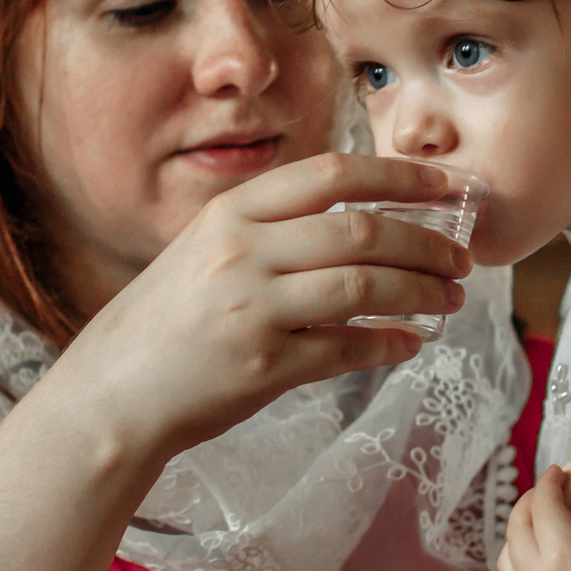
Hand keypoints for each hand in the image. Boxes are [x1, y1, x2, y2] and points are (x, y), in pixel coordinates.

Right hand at [51, 153, 469, 459]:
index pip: (333, 175)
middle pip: (363, 229)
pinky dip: (389, 344)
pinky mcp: (265, 366)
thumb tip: (355, 221)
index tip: (445, 184)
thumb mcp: (203, 252)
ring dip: (421, 291)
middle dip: (426, 241)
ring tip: (449, 298)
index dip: (400, 175)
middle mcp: (242, 252)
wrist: (110, 396)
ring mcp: (254, 308)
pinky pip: (348, 348)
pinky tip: (409, 344)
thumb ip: (268, 231)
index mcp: (231, 213)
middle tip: (460, 257)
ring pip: (365, 285)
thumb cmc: (162, 325)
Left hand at [498, 468, 570, 570]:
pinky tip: (542, 560)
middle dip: (529, 504)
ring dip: (518, 536)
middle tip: (548, 494)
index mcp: (564, 556)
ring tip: (541, 527)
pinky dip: (521, 566)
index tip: (558, 473)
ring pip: (507, 559)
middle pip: (517, 528)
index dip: (548, 483)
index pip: (543, 506)